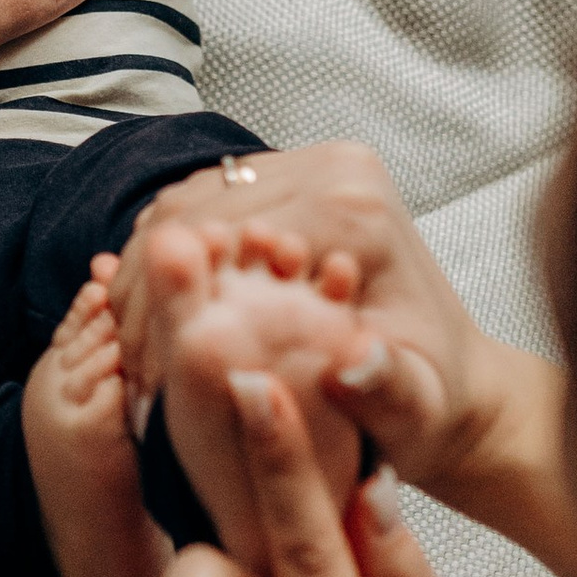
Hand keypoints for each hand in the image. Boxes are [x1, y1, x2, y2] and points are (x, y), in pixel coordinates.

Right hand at [113, 146, 508, 506]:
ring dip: (144, 279)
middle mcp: (333, 170)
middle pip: (192, 213)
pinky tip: (160, 325)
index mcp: (356, 211)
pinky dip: (164, 266)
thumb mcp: (415, 411)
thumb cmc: (426, 402)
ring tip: (136, 353)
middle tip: (128, 371)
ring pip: (179, 206)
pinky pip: (191, 208)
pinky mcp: (281, 178)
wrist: (448, 380)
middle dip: (144, 293)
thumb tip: (355, 363)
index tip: (149, 384)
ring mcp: (305, 165)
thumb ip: (386, 392)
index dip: (172, 309)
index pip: (223, 238)